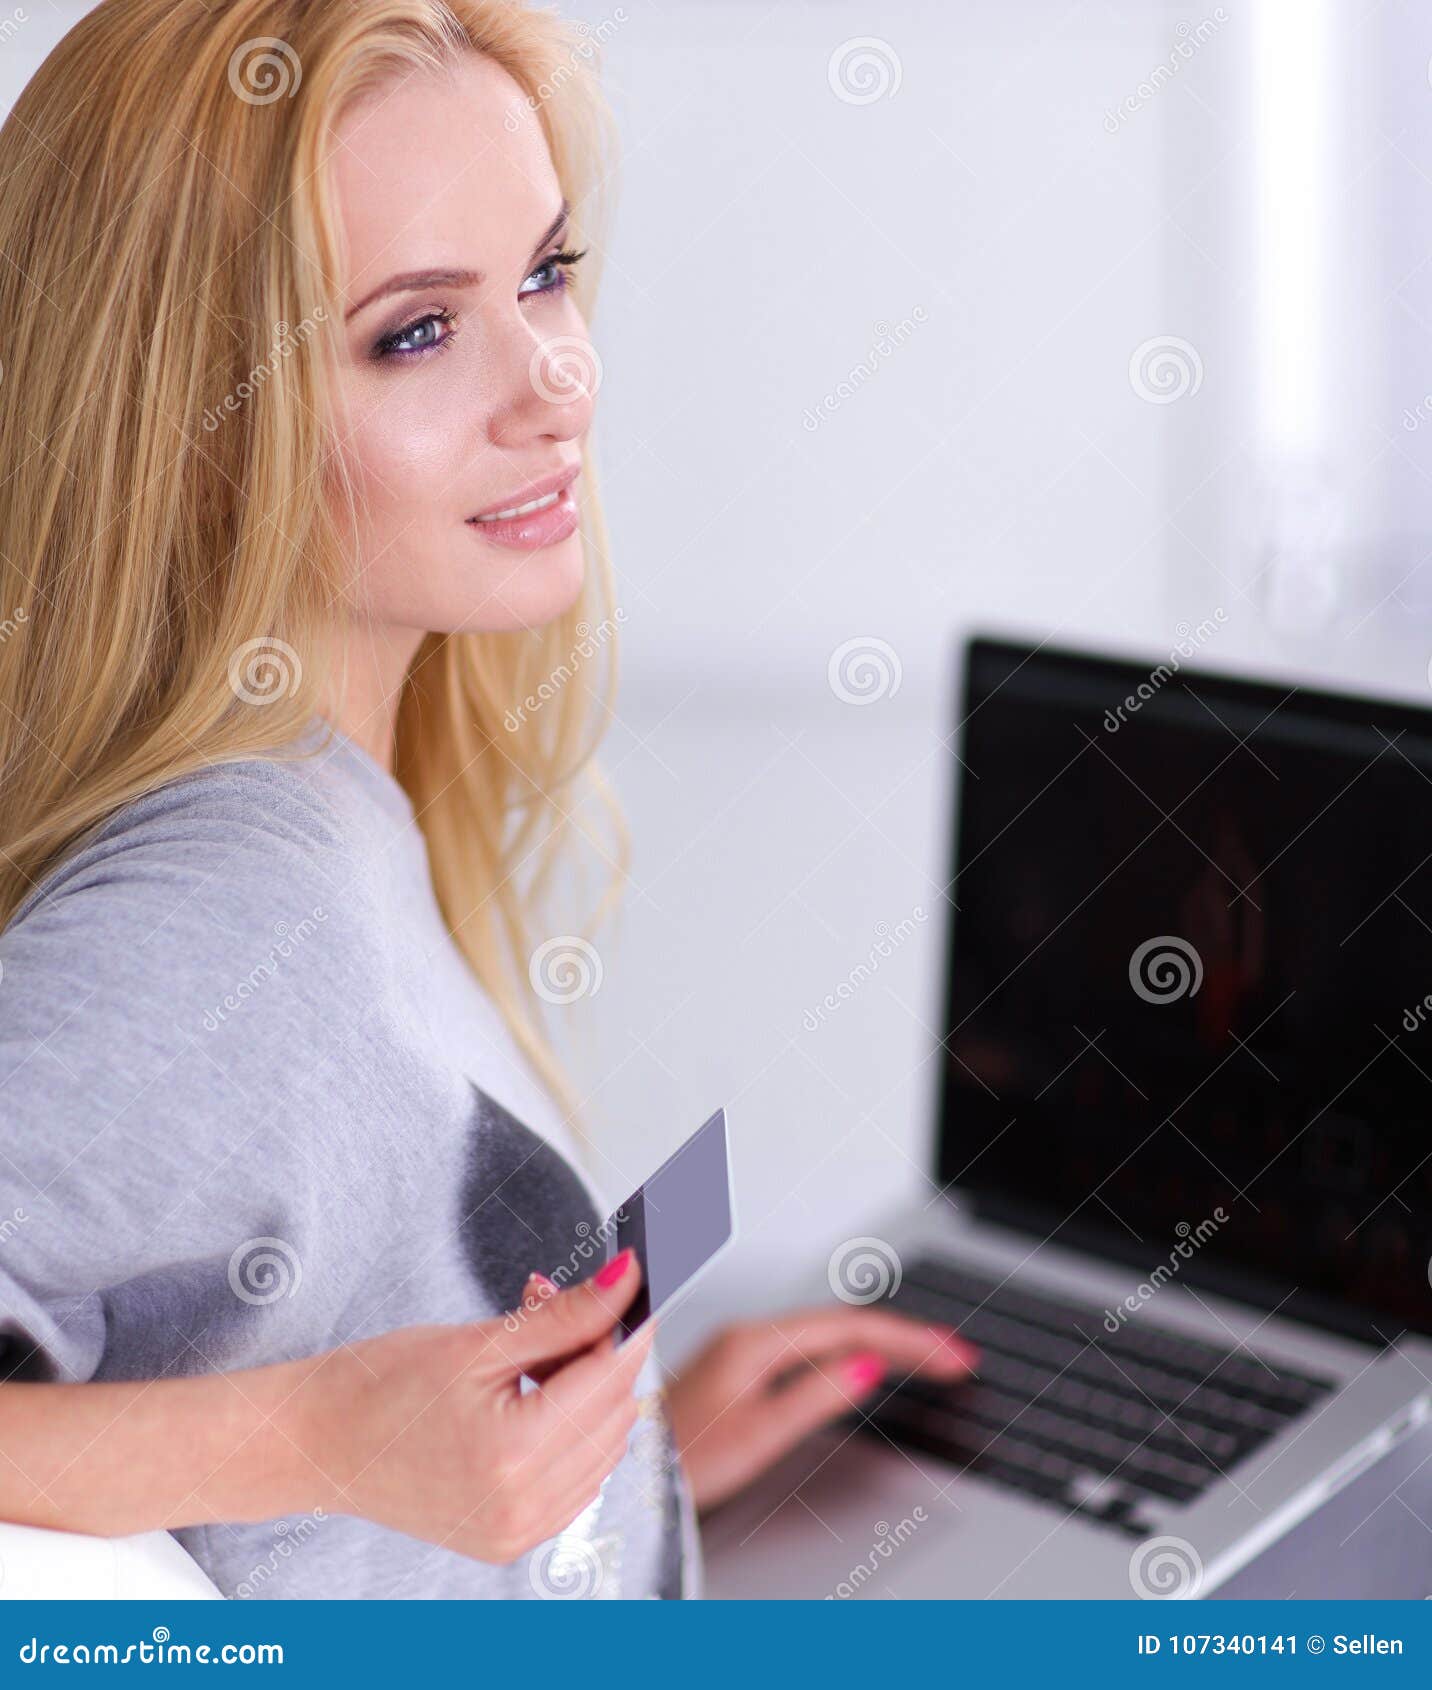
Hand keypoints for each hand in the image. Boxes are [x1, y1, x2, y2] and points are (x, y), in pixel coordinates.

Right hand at [295, 1248, 653, 1563]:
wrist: (316, 1443)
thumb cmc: (380, 1385)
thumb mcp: (479, 1341)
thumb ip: (564, 1315)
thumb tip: (627, 1278)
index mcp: (514, 1454)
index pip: (610, 1378)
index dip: (625, 1325)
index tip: (630, 1283)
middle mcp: (524, 1507)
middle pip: (614, 1412)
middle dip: (600, 1351)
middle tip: (553, 1303)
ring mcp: (519, 1532)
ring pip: (603, 1446)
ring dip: (588, 1391)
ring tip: (532, 1352)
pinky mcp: (510, 1540)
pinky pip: (577, 1480)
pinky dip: (572, 1433)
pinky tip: (533, 1398)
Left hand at [664, 1305, 977, 1510]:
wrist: (627, 1468)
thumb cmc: (678, 1457)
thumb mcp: (756, 1434)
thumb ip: (815, 1396)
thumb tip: (871, 1366)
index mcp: (758, 1341)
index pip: (852, 1327)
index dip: (909, 1338)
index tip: (954, 1353)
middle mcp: (750, 1334)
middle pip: (845, 1323)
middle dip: (906, 1335)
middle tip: (957, 1355)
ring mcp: (744, 1348)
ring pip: (829, 1332)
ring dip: (883, 1339)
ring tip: (929, 1355)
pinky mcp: (740, 1367)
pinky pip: (811, 1345)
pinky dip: (852, 1349)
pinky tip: (868, 1361)